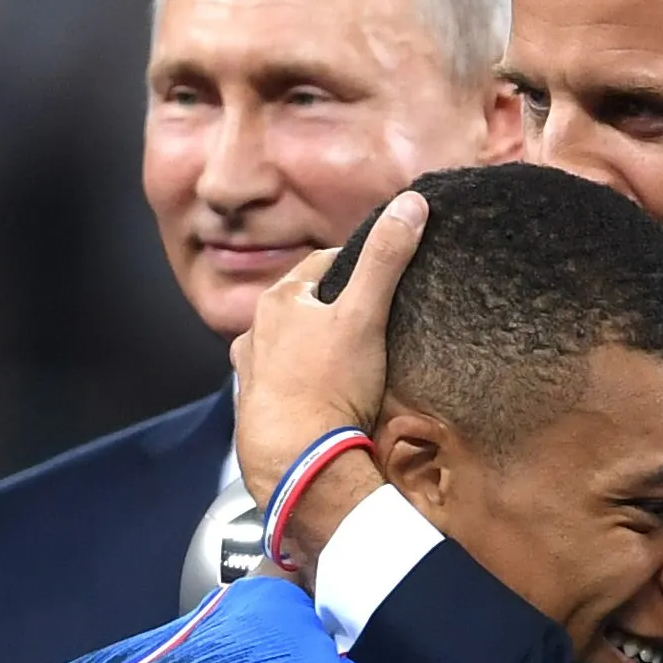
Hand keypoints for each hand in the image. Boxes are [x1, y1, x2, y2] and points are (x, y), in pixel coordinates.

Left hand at [230, 190, 427, 574]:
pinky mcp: (255, 408)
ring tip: (350, 362)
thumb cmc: (329, 384)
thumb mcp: (366, 314)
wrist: (297, 460)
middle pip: (305, 306)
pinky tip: (325, 395)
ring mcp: (251, 371)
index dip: (358, 268)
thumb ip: (387, 258)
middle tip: (373, 323)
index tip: (383, 279)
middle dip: (334, 309)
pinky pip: (283, 383)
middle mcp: (255, 331)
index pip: (324, 264)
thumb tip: (411, 202)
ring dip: (314, 347)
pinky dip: (303, 382)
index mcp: (279, 300)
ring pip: (290, 345)